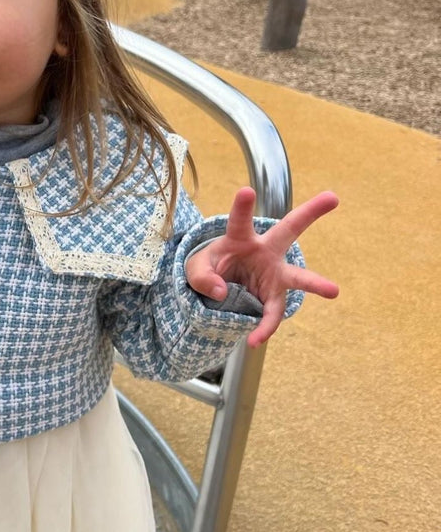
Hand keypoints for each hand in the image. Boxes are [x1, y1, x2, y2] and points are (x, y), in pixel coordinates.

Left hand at [185, 187, 338, 347]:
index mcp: (240, 237)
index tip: (247, 191)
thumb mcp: (196, 270)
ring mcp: (273, 274)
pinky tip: (254, 340)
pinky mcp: (272, 296)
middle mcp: (264, 251)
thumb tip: (221, 292)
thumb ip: (202, 277)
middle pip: (290, 229)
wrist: (218, 289)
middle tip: (332, 197)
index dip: (242, 207)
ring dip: (315, 284)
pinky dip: (263, 328)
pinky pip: (272, 314)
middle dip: (310, 212)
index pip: (240, 220)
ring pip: (297, 277)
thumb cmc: (211, 269)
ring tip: (334, 291)